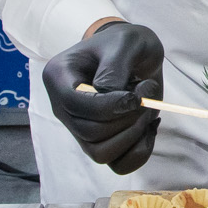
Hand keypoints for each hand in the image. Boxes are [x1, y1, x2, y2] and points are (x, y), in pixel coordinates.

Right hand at [43, 20, 163, 173]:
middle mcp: (63, 107)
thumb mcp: (124, 42)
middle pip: (90, 132)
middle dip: (127, 118)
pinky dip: (139, 152)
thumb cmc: (124, 43)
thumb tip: (109, 97)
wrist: (133, 54)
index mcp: (58, 77)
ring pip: (101, 154)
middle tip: (147, 91)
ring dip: (133, 135)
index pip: (73, 103)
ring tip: (148, 109)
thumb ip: (114, 69)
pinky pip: (117, 165)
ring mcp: (79, 129)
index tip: (136, 94)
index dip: (108, 105)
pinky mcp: (99, 143)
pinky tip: (148, 129)